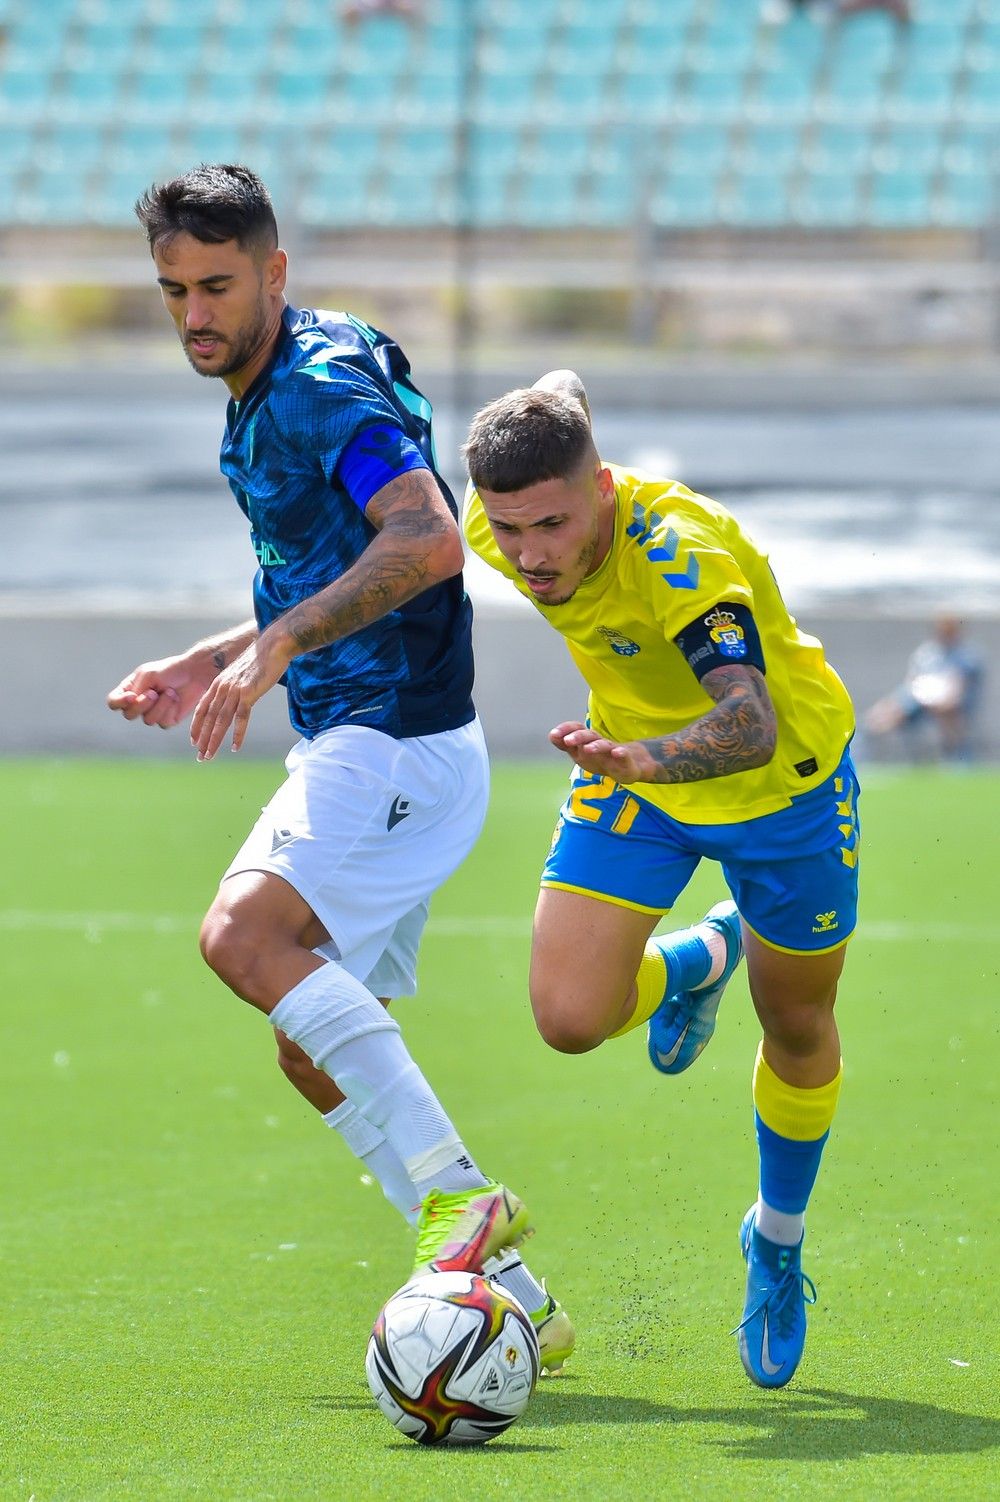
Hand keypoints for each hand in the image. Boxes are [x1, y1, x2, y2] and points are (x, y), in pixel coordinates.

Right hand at [107, 656, 210, 728]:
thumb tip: (132, 703)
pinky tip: (175, 698)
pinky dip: (169, 709)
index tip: (131, 697)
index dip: (119, 702)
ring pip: (148, 720)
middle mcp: (139, 703)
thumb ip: (137, 689)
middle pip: (129, 715)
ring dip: (160, 705)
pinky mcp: (167, 720)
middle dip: (142, 705)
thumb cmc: (169, 670)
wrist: (194, 673)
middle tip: (154, 693)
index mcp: (130, 689)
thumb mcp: (148, 675)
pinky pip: (163, 722)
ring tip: (170, 692)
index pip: (113, 702)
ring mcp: (153, 712)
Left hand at [189, 638, 285, 759]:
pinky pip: (241, 718)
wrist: (273, 645)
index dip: (197, 726)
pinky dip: (238, 734)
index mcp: (219, 683)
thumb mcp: (242, 672)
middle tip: (200, 757)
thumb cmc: (261, 658)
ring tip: (209, 756)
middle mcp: (222, 687)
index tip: (194, 741)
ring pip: (220, 721)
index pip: (203, 709)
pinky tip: (235, 747)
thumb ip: (236, 685)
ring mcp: (234, 690)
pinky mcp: (248, 693)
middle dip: (203, 739)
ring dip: (214, 740)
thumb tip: (237, 695)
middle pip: (209, 718)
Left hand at [549, 721, 659, 782]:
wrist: (629, 765)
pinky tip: (617, 753)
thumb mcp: (580, 754)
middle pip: (589, 735)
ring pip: (604, 745)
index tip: (554, 734)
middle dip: (578, 737)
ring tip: (588, 749)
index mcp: (588, 740)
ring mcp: (613, 750)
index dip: (566, 730)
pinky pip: (624, 755)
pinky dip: (621, 753)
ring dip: (596, 746)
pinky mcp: (626, 760)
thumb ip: (566, 745)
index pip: (576, 729)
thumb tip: (551, 735)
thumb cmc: (600, 758)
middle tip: (568, 741)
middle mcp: (599, 742)